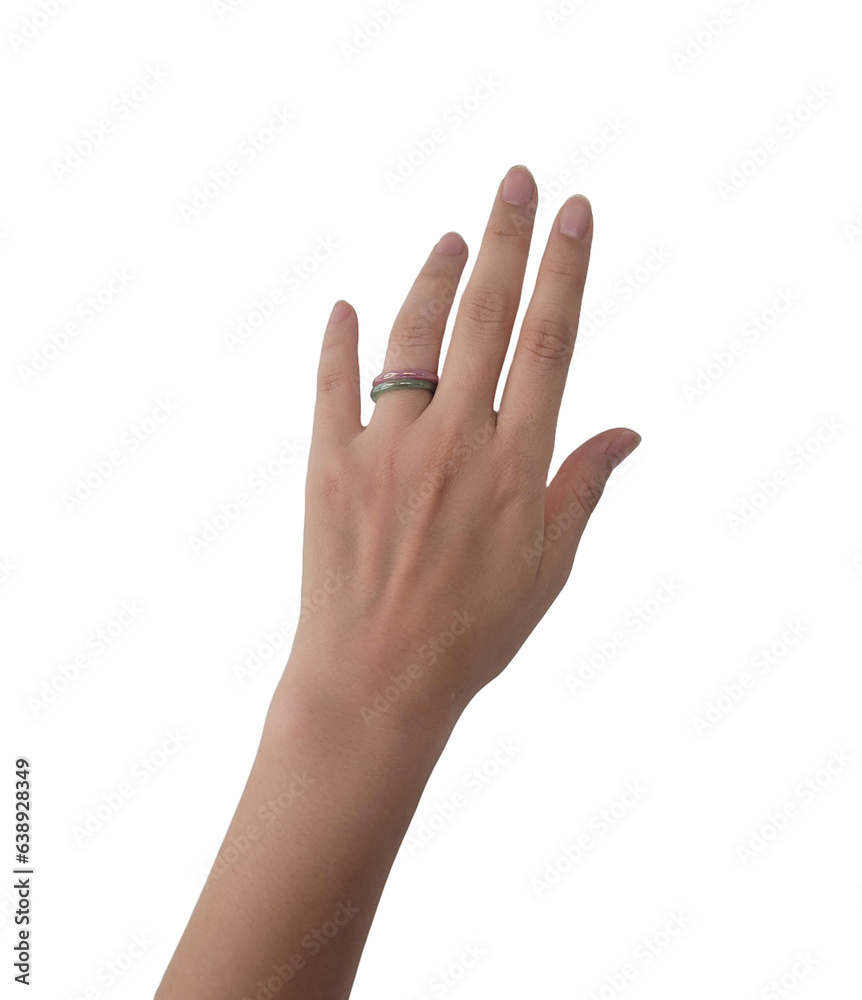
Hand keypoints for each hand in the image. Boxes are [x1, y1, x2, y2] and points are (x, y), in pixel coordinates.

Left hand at [284, 165, 640, 727]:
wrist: (376, 681)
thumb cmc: (471, 634)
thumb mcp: (548, 569)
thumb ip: (583, 489)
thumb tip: (628, 432)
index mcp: (515, 466)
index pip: (549, 345)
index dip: (564, 272)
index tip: (575, 216)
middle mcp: (454, 442)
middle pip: (486, 319)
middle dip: (507, 241)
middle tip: (516, 181)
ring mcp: (387, 449)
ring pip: (412, 338)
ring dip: (433, 279)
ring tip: (453, 239)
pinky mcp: (330, 465)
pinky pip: (333, 386)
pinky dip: (339, 342)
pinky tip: (346, 306)